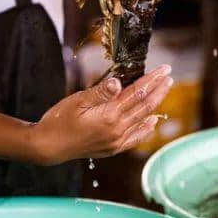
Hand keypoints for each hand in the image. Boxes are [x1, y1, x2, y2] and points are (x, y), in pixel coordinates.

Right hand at [34, 65, 172, 164]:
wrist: (48, 146)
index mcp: (109, 115)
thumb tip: (119, 82)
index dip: (151, 80)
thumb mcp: (77, 100)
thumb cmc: (59, 120)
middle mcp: (117, 130)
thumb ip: (100, 92)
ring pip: (143, 119)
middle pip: (144, 106)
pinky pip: (135, 138)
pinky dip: (146, 128)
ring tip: (164, 90)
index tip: (164, 70)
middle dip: (159, 89)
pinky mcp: (112, 148)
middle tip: (168, 76)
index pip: (136, 93)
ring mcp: (116, 141)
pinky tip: (152, 121)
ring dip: (155, 104)